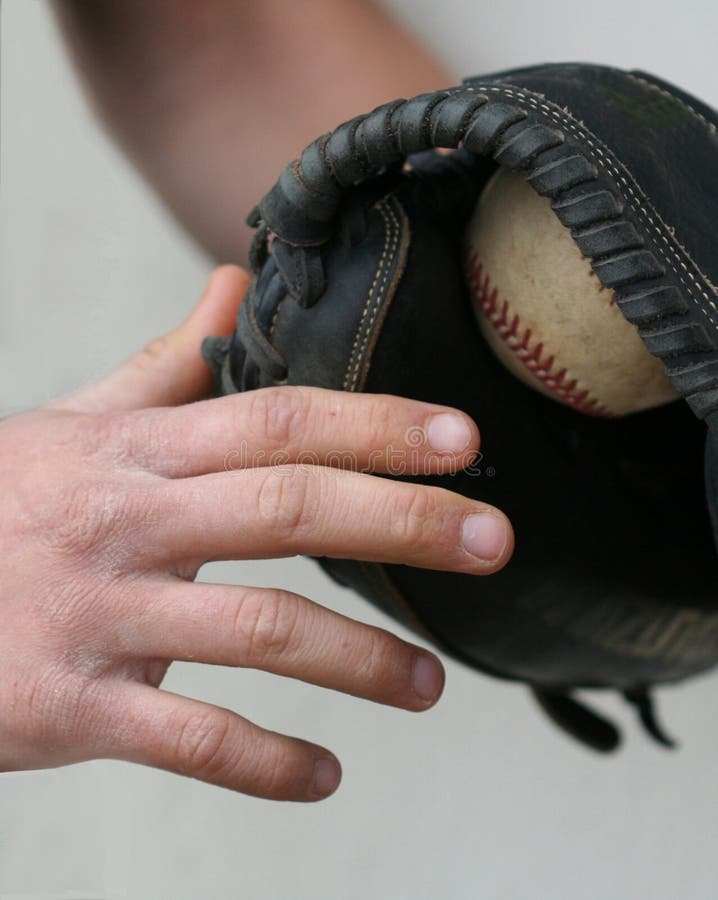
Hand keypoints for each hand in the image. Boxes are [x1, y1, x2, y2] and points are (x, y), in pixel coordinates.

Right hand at [0, 266, 512, 799]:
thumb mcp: (77, 424)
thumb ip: (164, 365)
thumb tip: (228, 287)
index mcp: (137, 453)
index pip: (277, 422)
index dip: (376, 426)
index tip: (461, 441)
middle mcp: (126, 522)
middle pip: (286, 508)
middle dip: (401, 521)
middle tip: (490, 541)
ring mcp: (99, 614)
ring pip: (255, 631)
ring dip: (357, 659)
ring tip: (430, 684)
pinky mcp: (71, 706)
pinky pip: (188, 739)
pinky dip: (266, 763)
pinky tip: (326, 774)